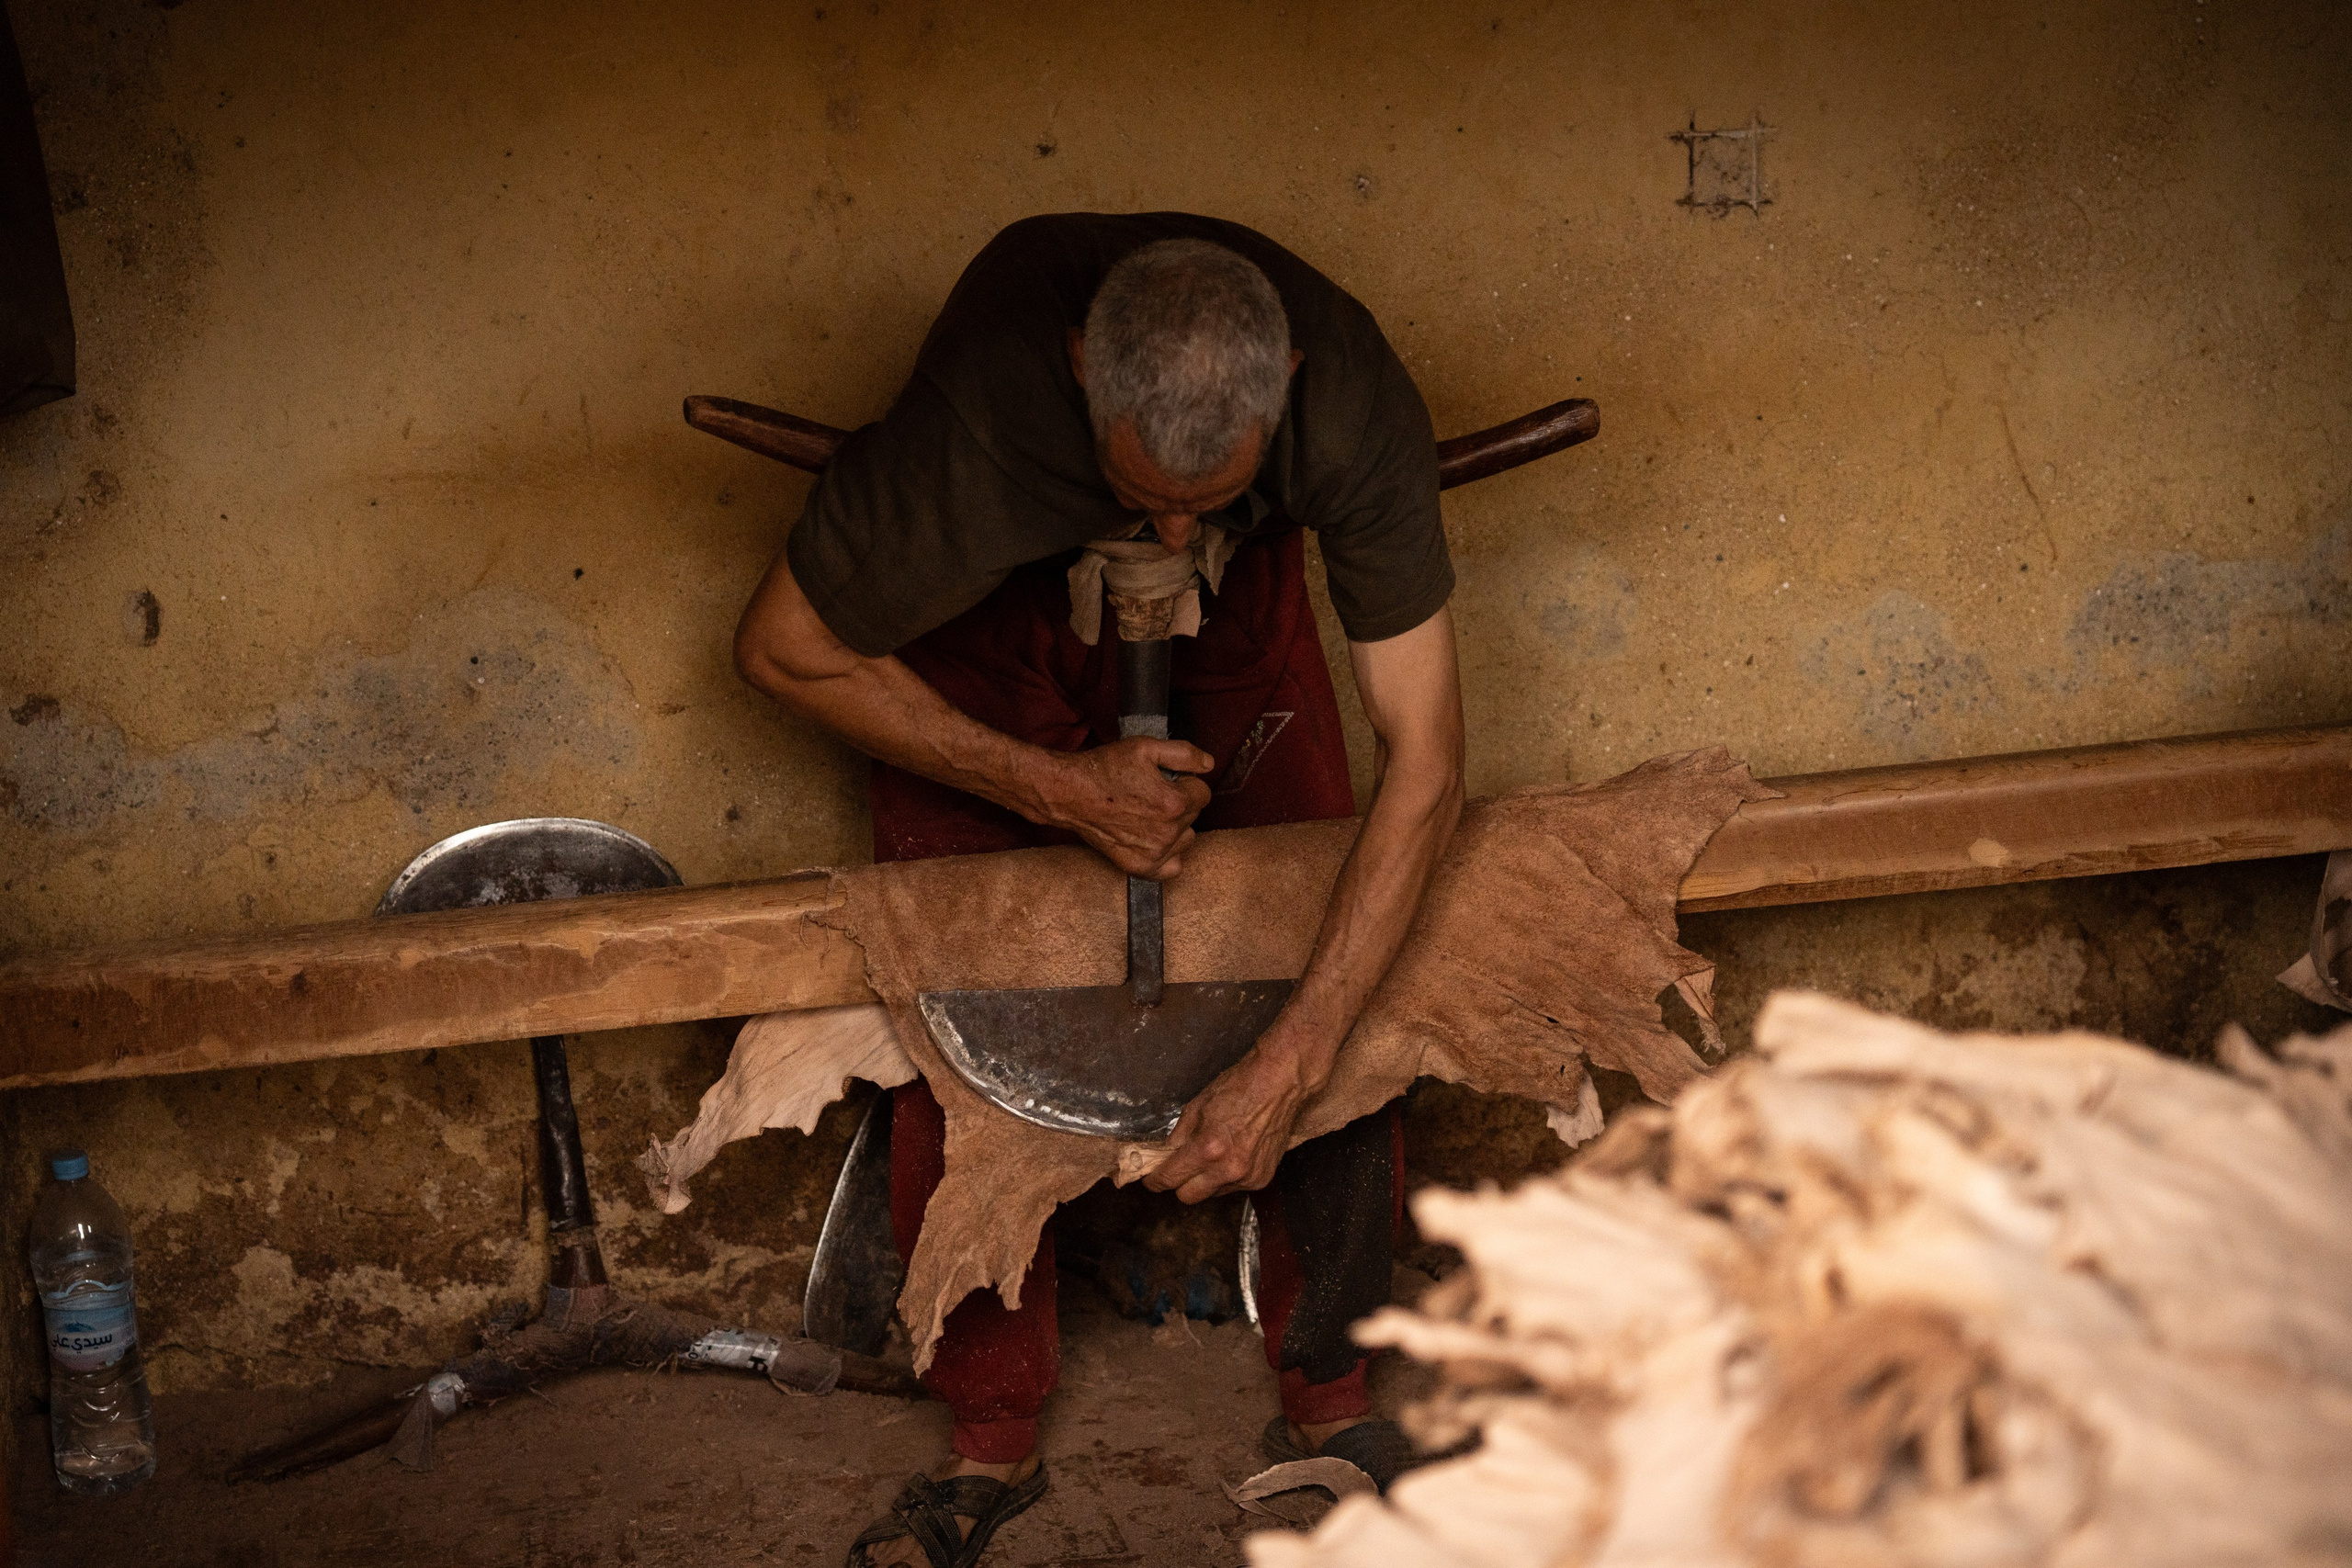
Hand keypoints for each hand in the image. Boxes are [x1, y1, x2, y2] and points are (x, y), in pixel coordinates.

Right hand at [1037, 737, 1213, 877]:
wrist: (1070, 794)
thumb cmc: (1104, 769)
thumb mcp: (1145, 747)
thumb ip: (1184, 754)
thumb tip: (1209, 764)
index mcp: (1174, 803)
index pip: (1203, 793)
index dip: (1186, 782)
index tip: (1167, 779)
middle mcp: (1168, 832)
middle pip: (1194, 815)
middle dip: (1180, 802)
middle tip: (1152, 793)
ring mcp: (1154, 853)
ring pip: (1186, 839)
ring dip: (1176, 827)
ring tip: (1150, 815)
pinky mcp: (1140, 867)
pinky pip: (1173, 867)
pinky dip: (1168, 855)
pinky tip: (1154, 840)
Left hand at [1144, 1033, 1318, 1203]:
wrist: (1280, 1083)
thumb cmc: (1239, 1088)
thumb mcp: (1197, 1106)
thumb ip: (1179, 1136)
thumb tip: (1166, 1155)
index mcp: (1208, 1148)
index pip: (1170, 1179)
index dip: (1155, 1180)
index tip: (1152, 1179)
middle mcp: (1228, 1169)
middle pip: (1188, 1197)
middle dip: (1180, 1183)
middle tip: (1180, 1167)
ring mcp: (1248, 1177)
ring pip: (1213, 1193)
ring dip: (1206, 1180)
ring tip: (1215, 1154)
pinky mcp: (1262, 1179)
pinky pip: (1234, 1187)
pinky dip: (1228, 1176)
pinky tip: (1234, 1154)